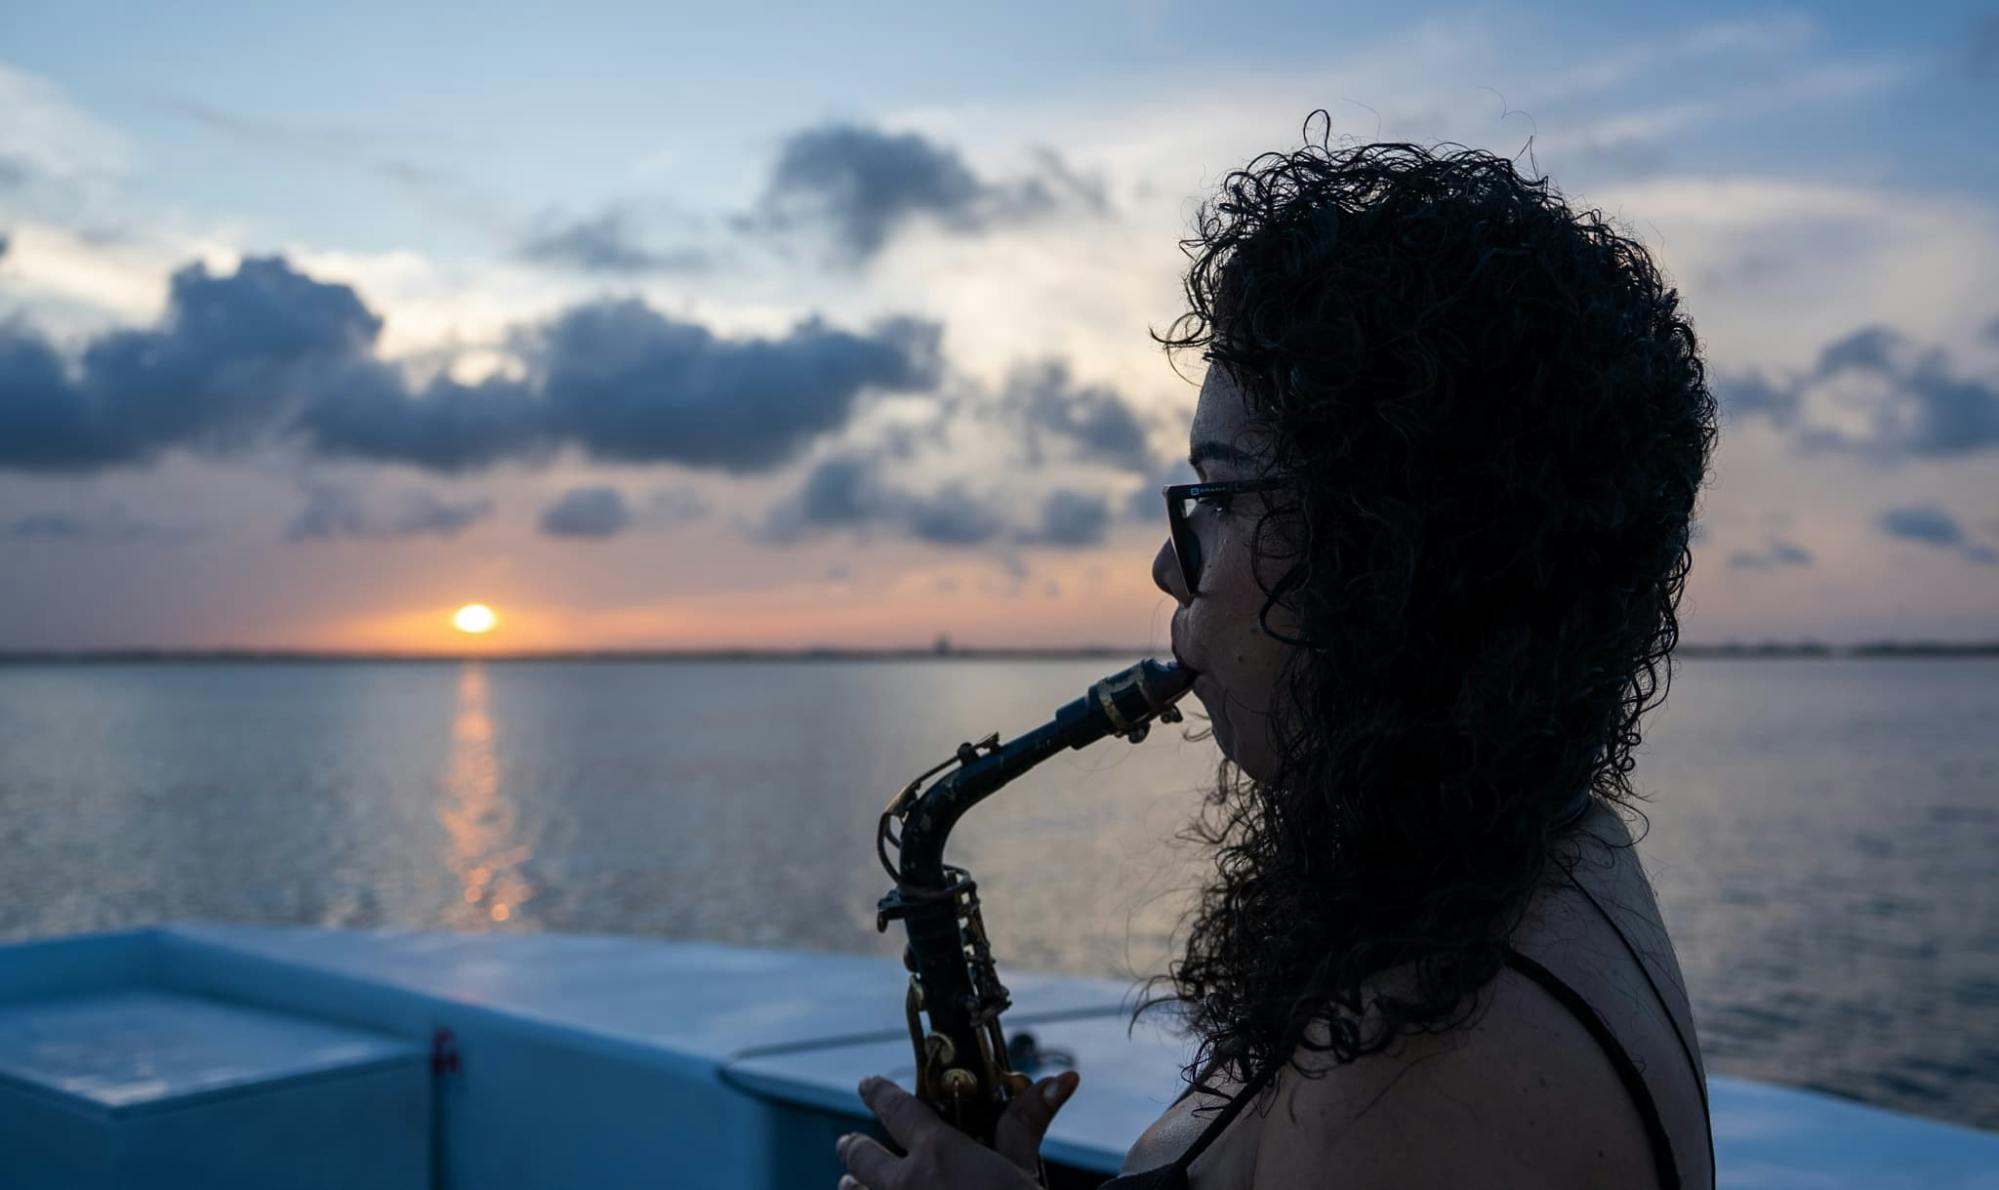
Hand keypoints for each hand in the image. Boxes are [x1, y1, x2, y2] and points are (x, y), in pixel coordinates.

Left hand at [835, 1070, 1080, 1189]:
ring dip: (854, 1186)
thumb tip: (1062, 1079)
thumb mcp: (1022, 1170)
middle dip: (852, 1148)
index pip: (896, 1110)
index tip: (867, 1085)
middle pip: (862, 1157)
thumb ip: (1025, 1124)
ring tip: (849, 1183)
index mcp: (937, 1153)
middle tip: (846, 1142)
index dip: (878, 1093)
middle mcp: (906, 1184)